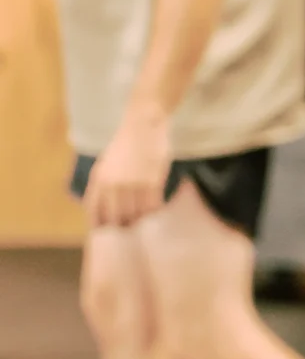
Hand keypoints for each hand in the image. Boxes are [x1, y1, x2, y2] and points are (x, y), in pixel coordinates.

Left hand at [84, 106, 172, 227]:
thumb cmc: (126, 144)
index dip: (99, 226)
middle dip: (122, 226)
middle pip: (116, 219)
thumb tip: (103, 211)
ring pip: (136, 215)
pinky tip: (156, 206)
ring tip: (144, 217)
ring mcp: (133, 184)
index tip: (105, 234)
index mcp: (98, 179)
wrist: (144, 124)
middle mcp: (113, 184)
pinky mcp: (152, 183)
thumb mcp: (106, 163)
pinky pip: (153, 207)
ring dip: (140, 219)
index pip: (94, 211)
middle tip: (129, 228)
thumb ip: (102, 185)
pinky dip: (155, 210)